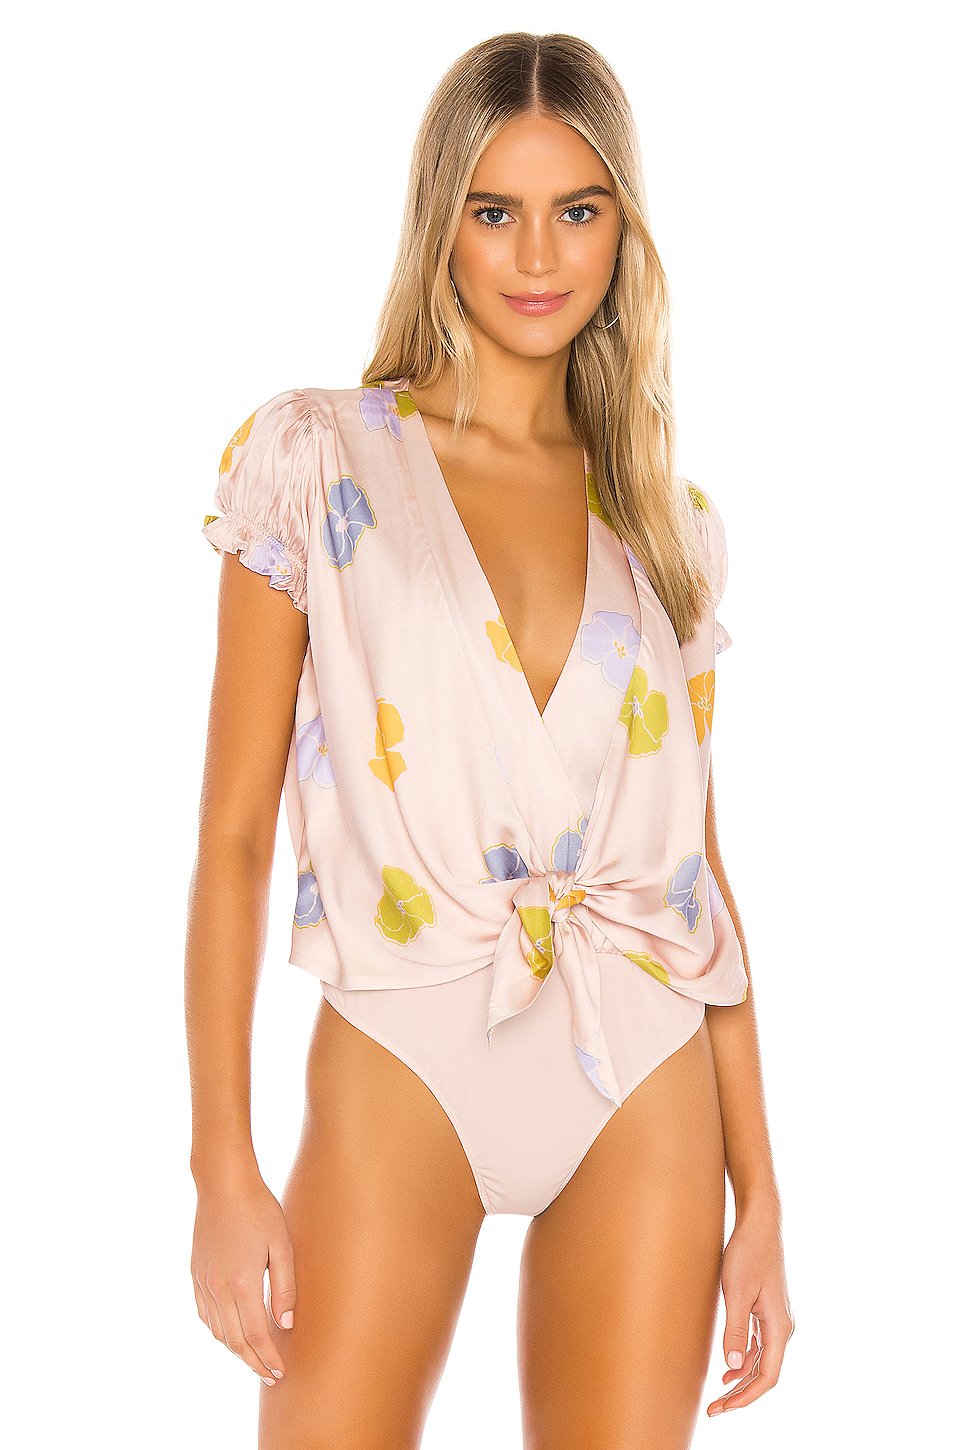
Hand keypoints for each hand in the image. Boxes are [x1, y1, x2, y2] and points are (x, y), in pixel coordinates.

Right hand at [191, 1165, 296, 1386]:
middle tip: (269, 1375)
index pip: (256, 1335)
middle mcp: (218, 1289)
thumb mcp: (282, 1245)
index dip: (268, 1358)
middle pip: (235, 1341)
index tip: (280, 1372)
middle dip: (253, 1362)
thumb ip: (285, 1287)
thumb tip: (285, 1324)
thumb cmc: (258, 1210)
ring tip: (254, 1358)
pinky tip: (231, 1332)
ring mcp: (203, 1282)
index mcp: (243, 1283)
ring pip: (218, 1331)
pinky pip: (205, 1315)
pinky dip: (219, 1331)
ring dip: (236, 1350)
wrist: (223, 1185)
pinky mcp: (196, 1274)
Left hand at [706, 1203, 794, 1415]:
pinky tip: (730, 1364)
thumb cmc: (748, 1253)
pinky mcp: (767, 1308)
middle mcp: (783, 1326)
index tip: (721, 1408)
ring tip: (719, 1392)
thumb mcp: (736, 1292)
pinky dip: (746, 1358)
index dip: (745, 1397)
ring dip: (742, 1378)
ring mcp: (776, 1317)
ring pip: (763, 1359)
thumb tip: (733, 1367)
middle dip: (741, 1393)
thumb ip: (735, 1331)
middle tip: (714, 1408)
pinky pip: (760, 1344)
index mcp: (779, 1327)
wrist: (759, 1222)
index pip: (768, 1376)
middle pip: (766, 1372)